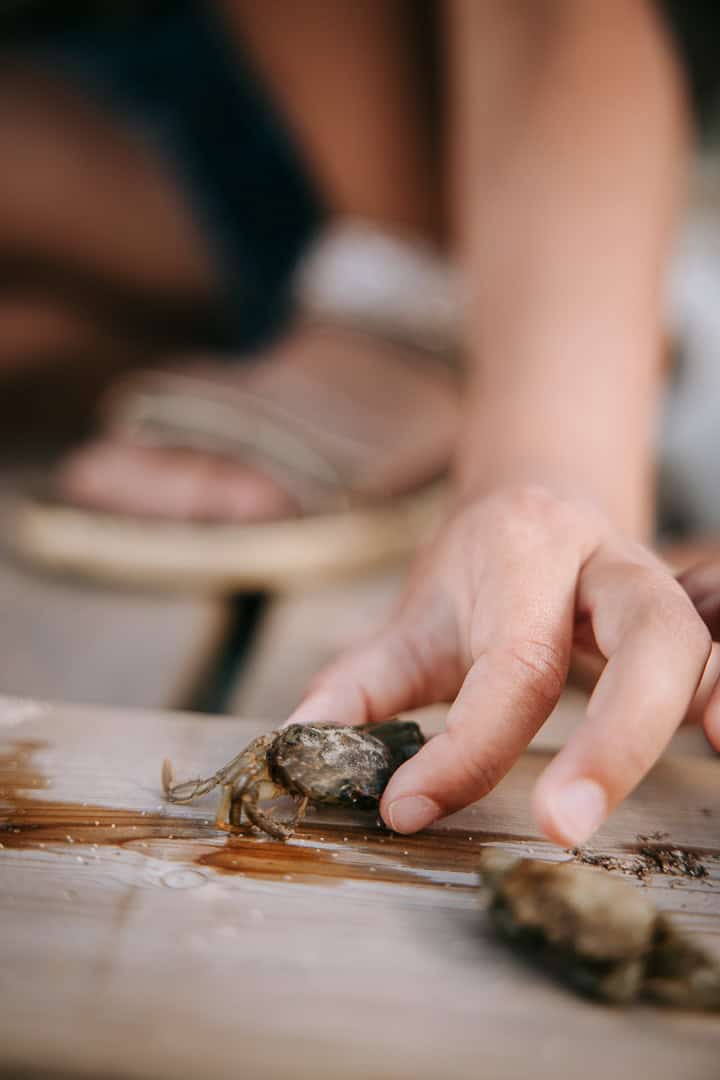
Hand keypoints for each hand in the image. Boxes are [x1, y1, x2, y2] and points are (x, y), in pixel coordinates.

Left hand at [288, 486, 713, 844]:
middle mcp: (607, 563)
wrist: (543, 498)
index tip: (405, 807)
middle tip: (559, 827)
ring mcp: (658, 587)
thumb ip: (360, 681)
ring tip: (679, 779)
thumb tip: (296, 751)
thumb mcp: (415, 613)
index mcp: (529, 550)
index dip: (464, 747)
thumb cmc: (479, 569)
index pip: (510, 663)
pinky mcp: (687, 618)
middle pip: (643, 639)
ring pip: (693, 644)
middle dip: (612, 737)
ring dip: (688, 713)